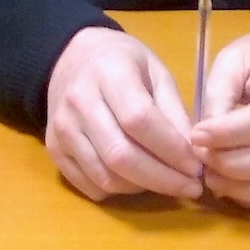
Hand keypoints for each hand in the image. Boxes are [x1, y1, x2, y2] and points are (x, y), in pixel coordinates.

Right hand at [45, 27, 201, 202]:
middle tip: (190, 186)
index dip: (171, 149)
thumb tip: (193, 155)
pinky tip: (137, 180)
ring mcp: (61, 128)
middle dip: (162, 178)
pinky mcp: (53, 149)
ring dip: (143, 188)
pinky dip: (119, 191)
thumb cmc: (122, 63)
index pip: (139, 119)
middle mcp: (79, 101)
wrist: (70, 58)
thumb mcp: (156, 71)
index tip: (196, 166)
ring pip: (105, 176)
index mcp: (109, 72)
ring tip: (167, 182)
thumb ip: (174, 111)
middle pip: (120, 154)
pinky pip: (89, 185)